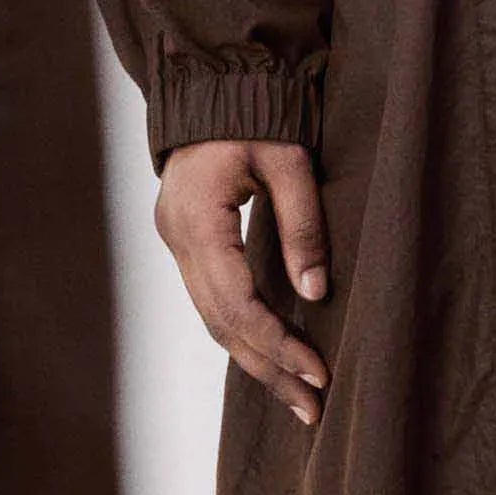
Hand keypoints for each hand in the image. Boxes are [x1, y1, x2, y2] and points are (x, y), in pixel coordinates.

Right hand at [154, 139, 331, 427]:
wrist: (213, 86)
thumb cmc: (255, 115)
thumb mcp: (289, 161)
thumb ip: (302, 226)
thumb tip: (316, 295)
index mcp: (198, 220)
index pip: (238, 303)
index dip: (278, 343)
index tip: (319, 372)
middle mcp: (177, 240)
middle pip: (221, 324)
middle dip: (268, 368)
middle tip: (311, 408)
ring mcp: (175, 244)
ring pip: (212, 320)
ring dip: (255, 360)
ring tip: (297, 397)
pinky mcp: (185, 244)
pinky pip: (211, 302)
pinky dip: (242, 333)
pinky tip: (269, 356)